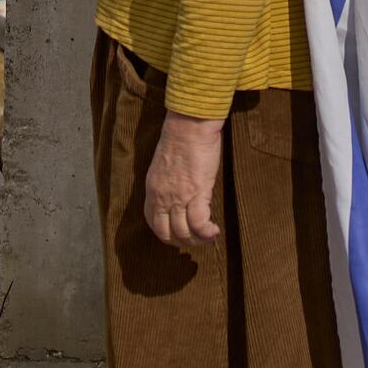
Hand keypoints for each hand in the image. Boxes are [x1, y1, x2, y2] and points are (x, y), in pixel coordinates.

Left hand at [141, 112, 226, 247]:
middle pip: (167, 234)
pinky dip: (207, 232)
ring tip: (209, 236)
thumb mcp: (164, 166)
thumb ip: (168, 184)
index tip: (181, 234)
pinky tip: (215, 231)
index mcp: (152, 190)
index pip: (154, 223)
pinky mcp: (196, 193)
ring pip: (184, 232)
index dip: (167, 234)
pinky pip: (199, 223)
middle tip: (197, 239)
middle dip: (183, 242)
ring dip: (198, 240)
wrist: (189, 126)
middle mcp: (162, 197)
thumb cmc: (181, 139)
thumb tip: (179, 195)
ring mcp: (178, 197)